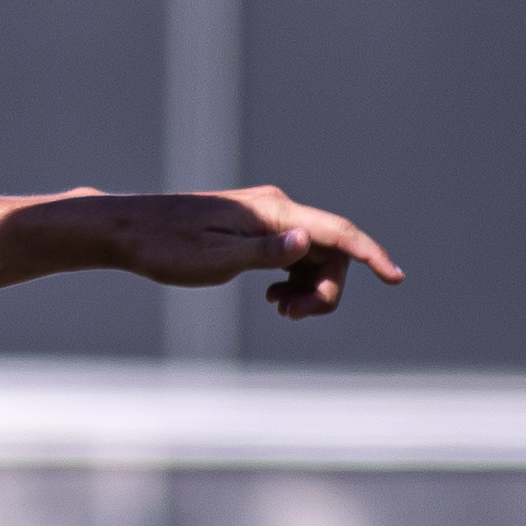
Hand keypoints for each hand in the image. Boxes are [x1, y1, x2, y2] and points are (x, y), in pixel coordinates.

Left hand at [68, 185, 403, 321]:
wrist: (129, 231)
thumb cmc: (167, 248)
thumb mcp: (216, 259)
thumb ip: (265, 253)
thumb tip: (308, 241)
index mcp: (273, 212)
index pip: (336, 232)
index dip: (370, 255)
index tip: (395, 277)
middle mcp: (277, 209)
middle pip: (331, 250)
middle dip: (325, 289)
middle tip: (290, 316)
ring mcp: (269, 219)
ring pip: (314, 256)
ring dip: (308, 289)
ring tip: (280, 312)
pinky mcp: (257, 231)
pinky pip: (295, 256)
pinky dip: (294, 281)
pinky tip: (274, 299)